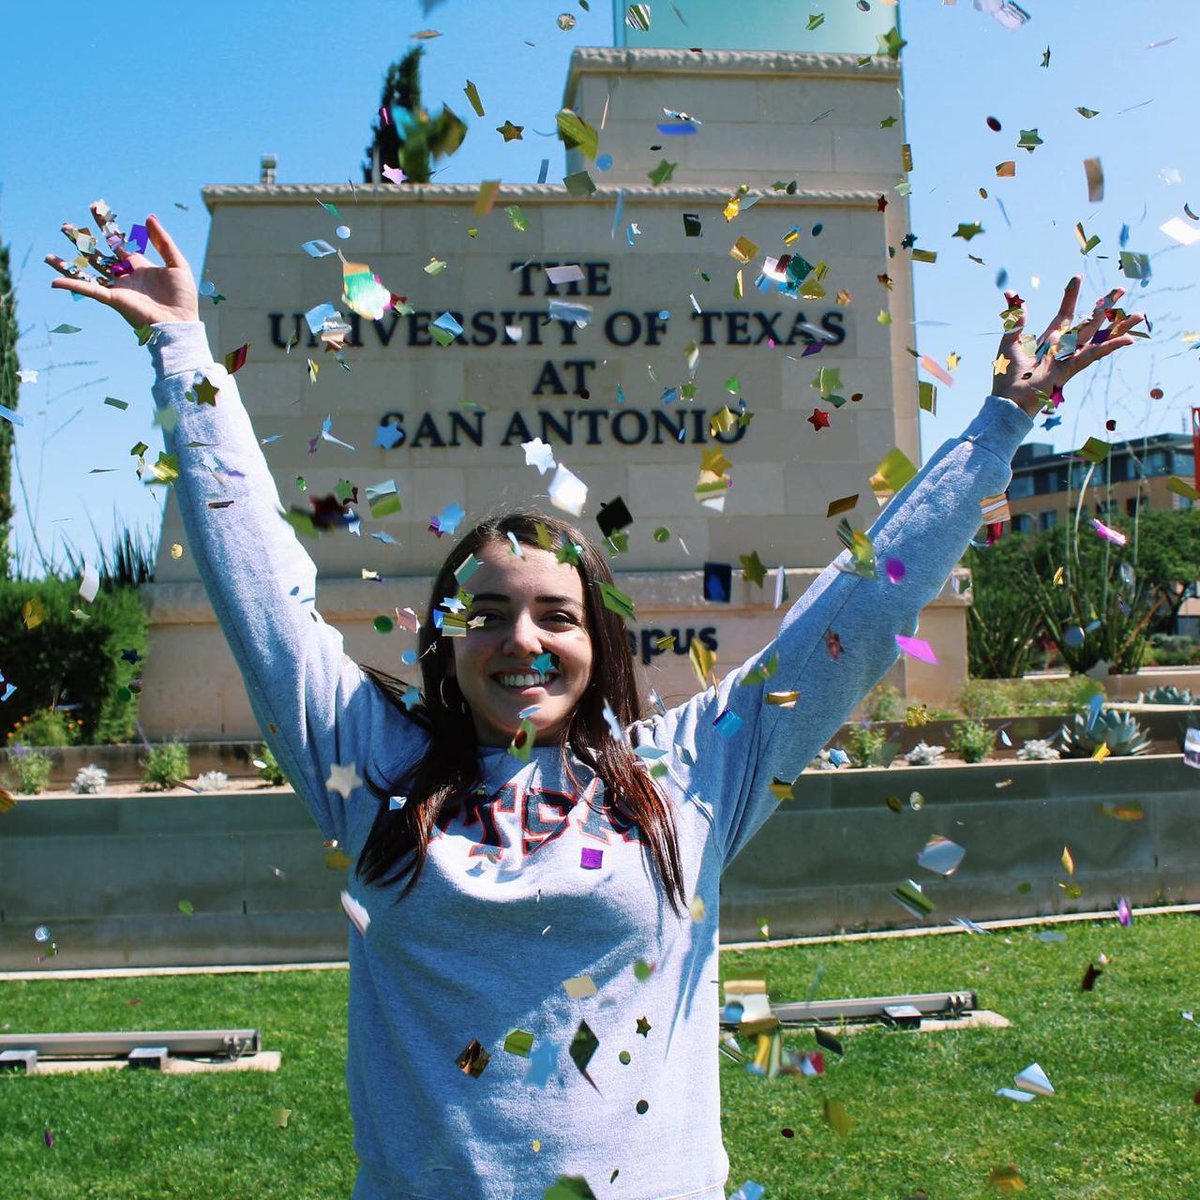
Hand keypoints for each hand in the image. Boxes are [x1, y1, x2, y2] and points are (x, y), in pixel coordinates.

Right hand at [46, 204, 198, 329]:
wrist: (180, 322)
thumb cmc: (182, 297)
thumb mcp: (176, 263)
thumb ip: (163, 241)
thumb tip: (148, 217)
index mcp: (139, 266)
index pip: (117, 242)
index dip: (106, 226)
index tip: (94, 209)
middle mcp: (125, 276)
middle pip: (98, 254)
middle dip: (81, 241)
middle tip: (65, 227)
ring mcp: (117, 287)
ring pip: (87, 272)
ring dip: (67, 264)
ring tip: (47, 256)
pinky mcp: (113, 299)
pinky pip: (88, 290)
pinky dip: (71, 285)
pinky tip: (54, 281)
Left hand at [991, 276, 1144, 416]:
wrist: (1008, 398)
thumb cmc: (1007, 374)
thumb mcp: (1010, 340)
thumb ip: (1015, 319)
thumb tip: (1011, 294)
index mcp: (1050, 338)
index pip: (1065, 313)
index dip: (1071, 296)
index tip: (1077, 278)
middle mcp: (1064, 346)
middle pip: (1089, 322)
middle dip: (1105, 306)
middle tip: (1121, 289)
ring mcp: (1070, 357)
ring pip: (1099, 337)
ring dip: (1119, 325)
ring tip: (1139, 314)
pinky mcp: (1072, 368)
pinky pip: (1094, 354)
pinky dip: (1111, 346)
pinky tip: (1129, 339)